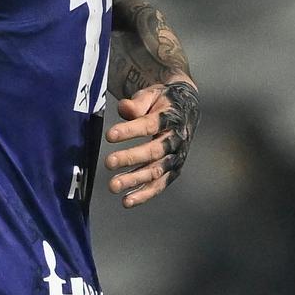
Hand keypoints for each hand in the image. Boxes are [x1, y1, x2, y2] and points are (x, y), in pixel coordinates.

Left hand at [104, 78, 198, 207]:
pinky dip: (144, 194)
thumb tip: (124, 108)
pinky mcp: (173, 169)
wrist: (186, 107)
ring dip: (135, 180)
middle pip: (154, 151)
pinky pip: (159, 184)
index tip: (109, 136)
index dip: (130, 130)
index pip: (150, 125)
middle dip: (131, 158)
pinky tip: (126, 201)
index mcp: (171, 118)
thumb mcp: (152, 94)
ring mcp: (176, 156)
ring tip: (113, 186)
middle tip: (108, 162)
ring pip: (157, 171)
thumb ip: (137, 102)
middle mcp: (177, 139)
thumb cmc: (162, 101)